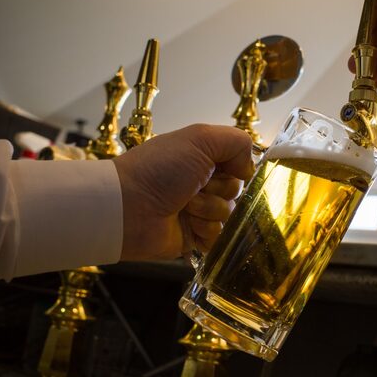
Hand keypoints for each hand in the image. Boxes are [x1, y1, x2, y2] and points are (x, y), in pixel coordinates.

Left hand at [112, 124, 253, 260]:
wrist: (128, 208)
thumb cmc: (158, 169)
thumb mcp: (200, 138)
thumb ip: (236, 142)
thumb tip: (249, 168)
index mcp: (203, 157)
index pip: (240, 164)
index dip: (235, 168)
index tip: (218, 167)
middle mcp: (202, 183)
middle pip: (237, 190)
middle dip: (218, 190)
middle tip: (193, 188)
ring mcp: (199, 211)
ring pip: (229, 214)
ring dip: (208, 210)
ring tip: (184, 207)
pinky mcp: (195, 236)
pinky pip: (219, 237)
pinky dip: (206, 232)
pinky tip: (189, 226)